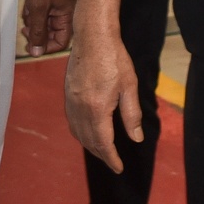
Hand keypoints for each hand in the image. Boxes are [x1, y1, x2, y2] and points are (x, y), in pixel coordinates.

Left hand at [20, 0, 75, 56]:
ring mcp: (55, 8)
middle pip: (51, 35)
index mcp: (68, 15)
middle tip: (26, 29)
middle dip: (37, 32)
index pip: (61, 42)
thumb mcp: (38, 9)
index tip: (33, 48)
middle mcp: (64, 13)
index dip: (46, 47)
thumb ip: (37, 32)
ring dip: (32, 23)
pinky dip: (31, 14)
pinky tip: (28, 6)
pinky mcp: (46, 3)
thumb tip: (37, 52)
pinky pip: (38, 16)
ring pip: (42, 26)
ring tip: (28, 12)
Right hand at [63, 0, 139, 173]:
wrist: (92, 35)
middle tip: (113, 163)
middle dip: (100, 155)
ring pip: (77, 132)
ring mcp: (70, 101)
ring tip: (102, 151)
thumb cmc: (114, 57)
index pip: (103, 143)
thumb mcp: (129, 86)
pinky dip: (80, 132)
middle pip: (88, 141)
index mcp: (97, 109)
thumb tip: (135, 139)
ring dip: (89, 145)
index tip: (119, 168)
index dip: (111, 158)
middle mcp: (80, 108)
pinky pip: (71, 121)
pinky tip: (88, 131)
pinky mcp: (67, 94)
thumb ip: (131, 114)